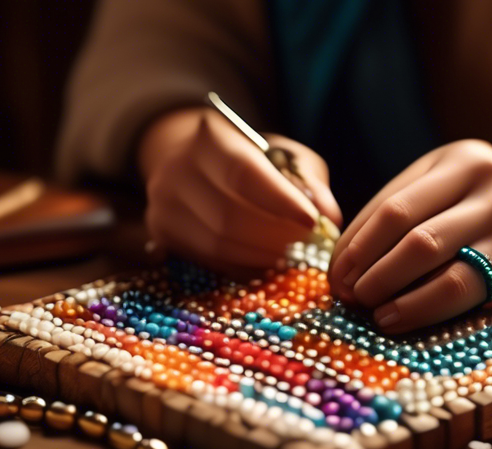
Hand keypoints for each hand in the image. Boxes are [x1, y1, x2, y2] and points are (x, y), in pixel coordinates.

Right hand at [142, 107, 341, 277]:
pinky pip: (207, 260)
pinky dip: (242, 266)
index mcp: (210, 138)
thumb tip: (329, 216)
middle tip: (303, 242)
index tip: (311, 221)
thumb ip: (309, 182)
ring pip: (217, 244)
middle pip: (229, 216)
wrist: (190, 159)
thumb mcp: (283, 156)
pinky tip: (264, 262)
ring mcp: (164, 203)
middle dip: (274, 235)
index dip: (280, 202)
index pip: (244, 174)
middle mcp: (177, 169)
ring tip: (287, 253)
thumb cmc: (248, 158)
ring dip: (260, 255)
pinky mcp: (162, 232)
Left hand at [328, 140, 491, 333]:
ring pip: (429, 253)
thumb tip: (342, 262)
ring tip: (367, 309)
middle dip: (365, 266)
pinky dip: (420, 306)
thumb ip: (404, 212)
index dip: (354, 244)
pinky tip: (396, 318)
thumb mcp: (451, 193)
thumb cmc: (485, 215)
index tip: (334, 276)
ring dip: (387, 286)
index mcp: (458, 158)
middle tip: (346, 296)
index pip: (390, 204)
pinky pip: (459, 285)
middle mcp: (485, 177)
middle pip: (405, 227)